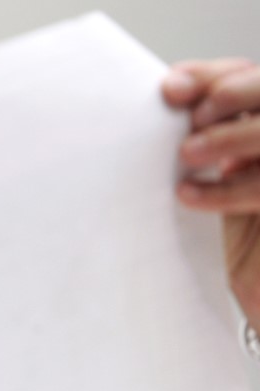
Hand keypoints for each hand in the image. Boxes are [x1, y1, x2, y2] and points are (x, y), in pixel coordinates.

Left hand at [162, 58, 259, 325]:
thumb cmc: (221, 237)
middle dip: (229, 93)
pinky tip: (188, 195)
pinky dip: (225, 189)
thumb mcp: (205, 181)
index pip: (246, 78)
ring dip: (228, 137)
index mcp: (258, 130)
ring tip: (188, 154)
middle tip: (192, 118)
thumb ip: (194, 143)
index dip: (211, 75)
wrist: (252, 299)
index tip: (169, 88)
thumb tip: (155, 108)